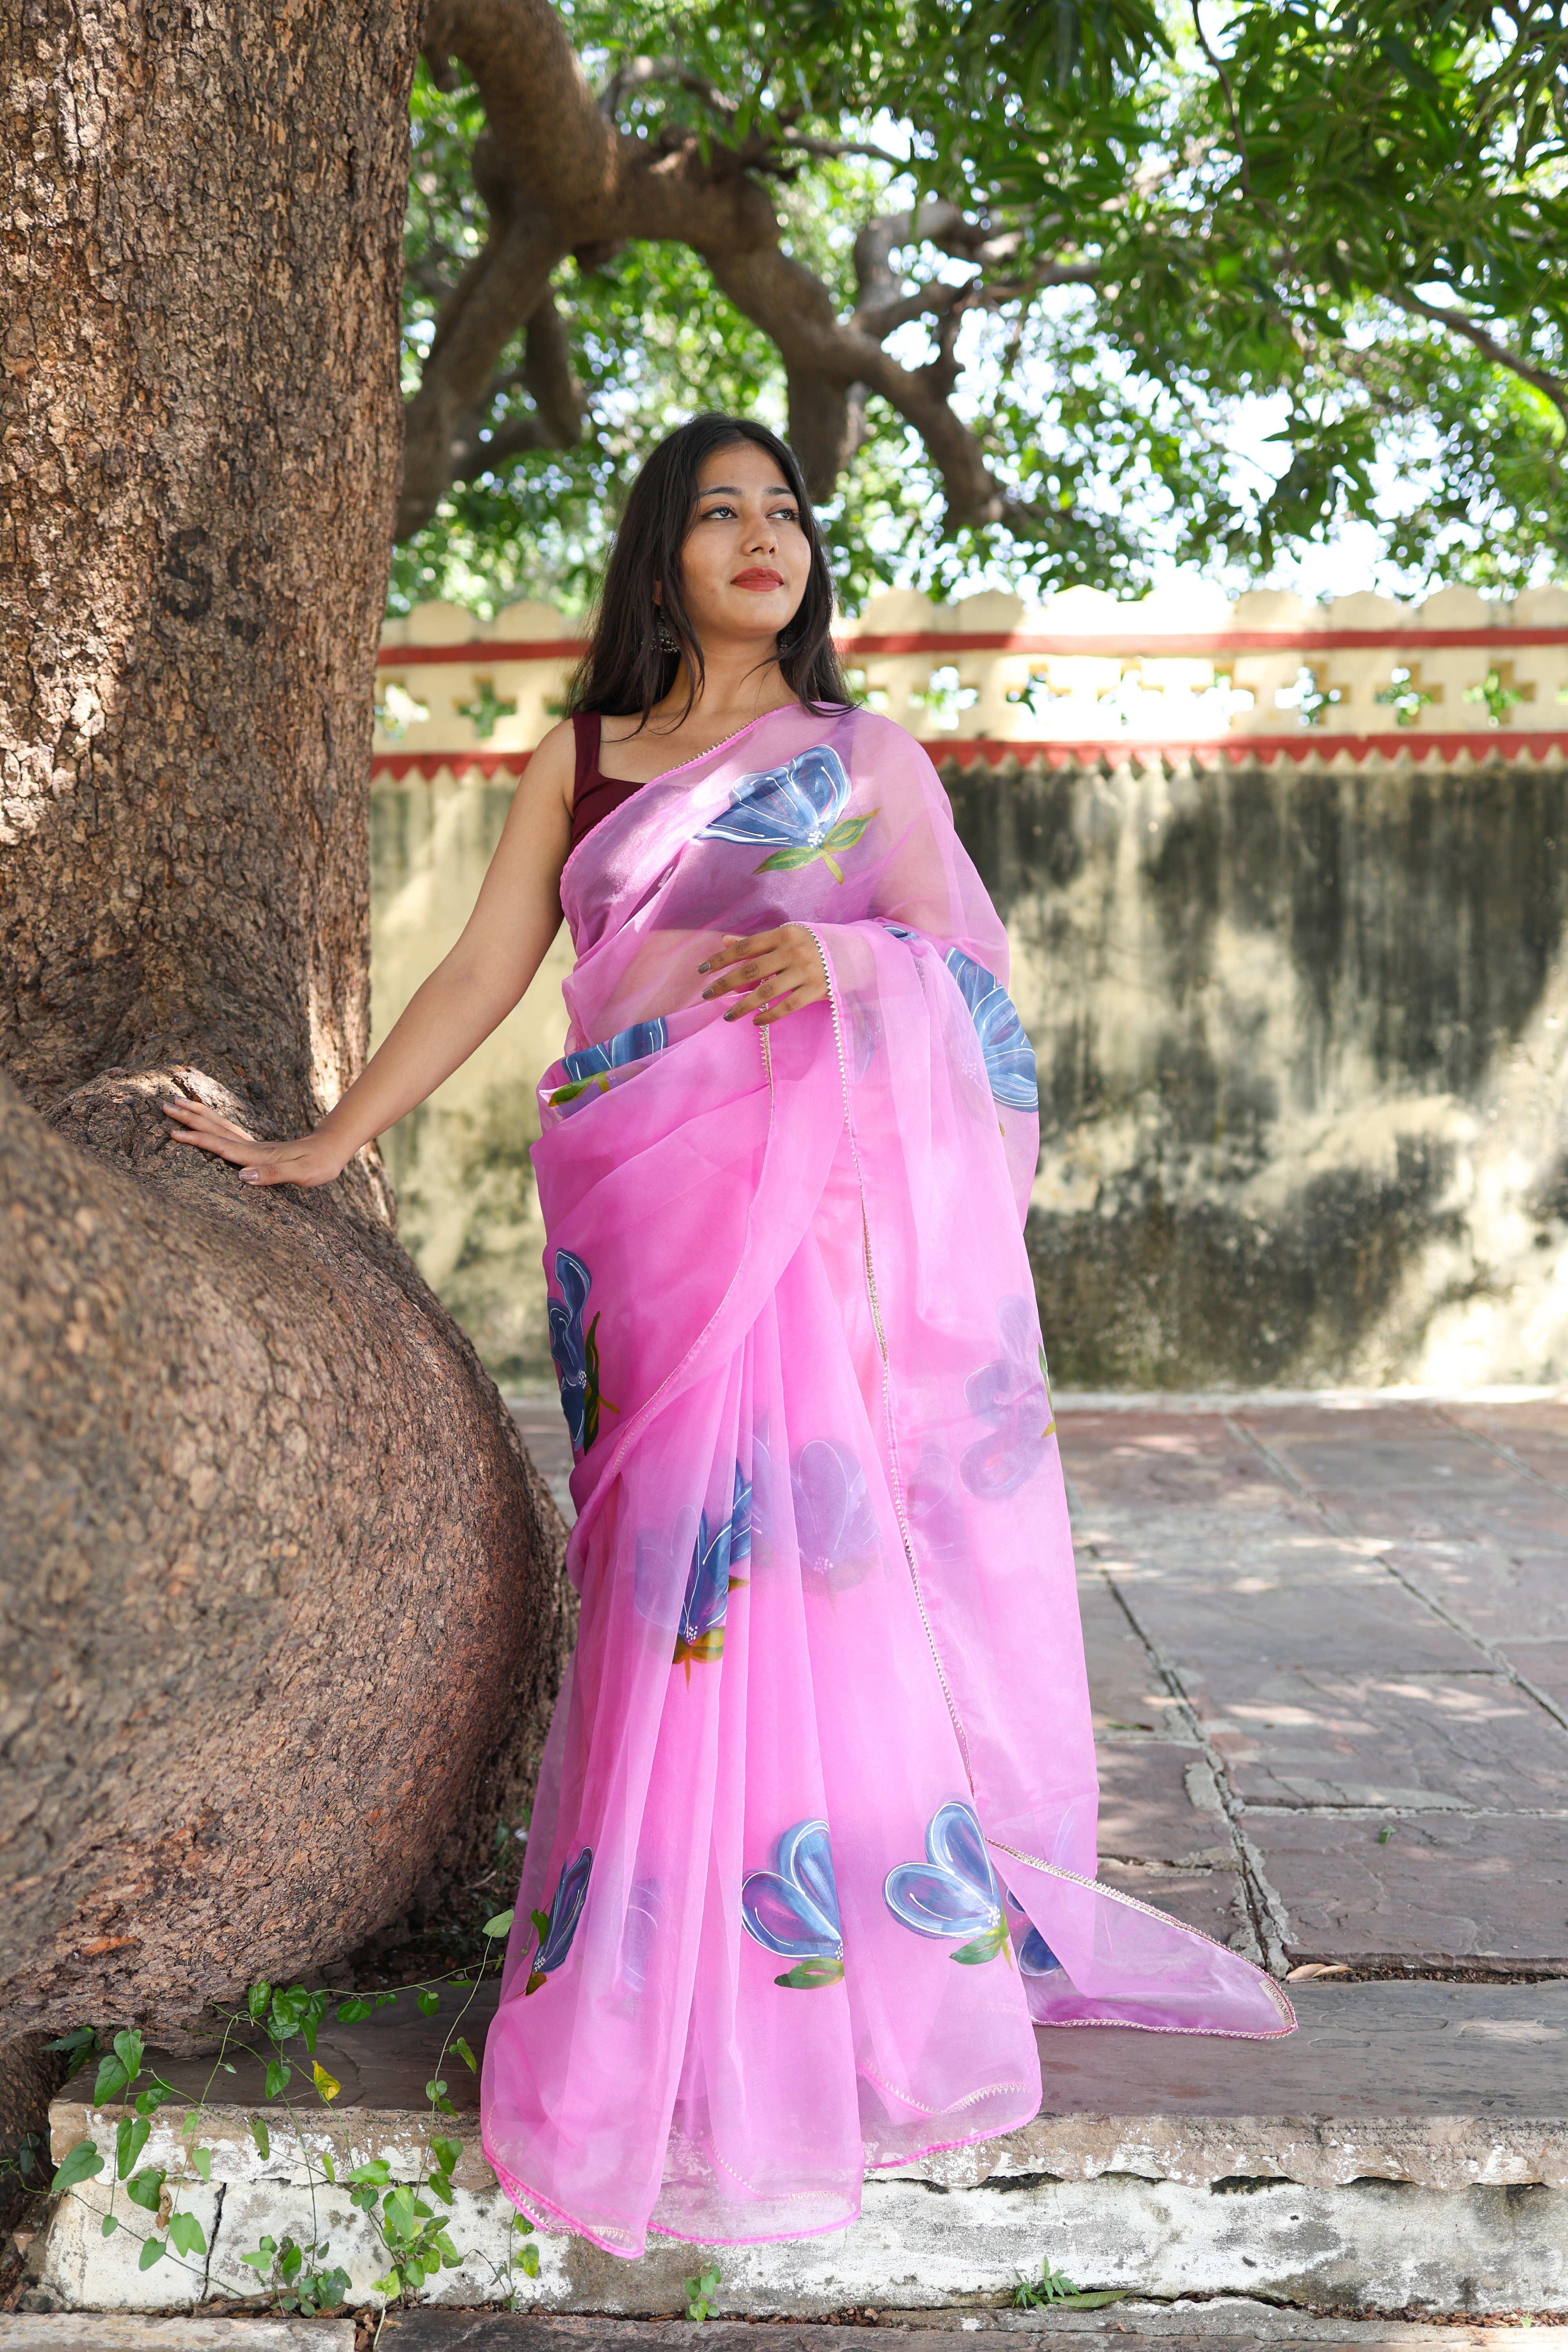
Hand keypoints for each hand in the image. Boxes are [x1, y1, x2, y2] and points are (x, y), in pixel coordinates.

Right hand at [161, 1097, 347, 1186]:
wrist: (333, 1147)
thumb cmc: (320, 1164)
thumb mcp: (302, 1174)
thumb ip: (273, 1174)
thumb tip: (244, 1176)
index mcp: (258, 1156)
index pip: (222, 1146)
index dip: (198, 1140)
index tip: (175, 1133)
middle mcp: (252, 1147)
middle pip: (215, 1129)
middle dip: (190, 1118)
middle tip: (165, 1105)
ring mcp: (253, 1145)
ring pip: (219, 1126)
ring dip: (198, 1115)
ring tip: (177, 1102)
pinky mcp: (257, 1146)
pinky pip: (228, 1130)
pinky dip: (212, 1122)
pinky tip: (204, 1119)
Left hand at [698, 925, 828, 1026]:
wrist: (856, 953)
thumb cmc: (814, 945)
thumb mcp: (788, 938)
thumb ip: (757, 942)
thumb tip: (724, 941)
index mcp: (784, 934)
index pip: (745, 947)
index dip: (721, 959)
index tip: (702, 971)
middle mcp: (794, 951)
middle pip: (751, 971)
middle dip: (725, 985)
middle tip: (707, 996)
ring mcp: (806, 971)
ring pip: (766, 992)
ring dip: (743, 1006)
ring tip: (728, 1016)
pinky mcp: (817, 990)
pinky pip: (787, 1006)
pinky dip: (769, 1015)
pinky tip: (756, 1021)